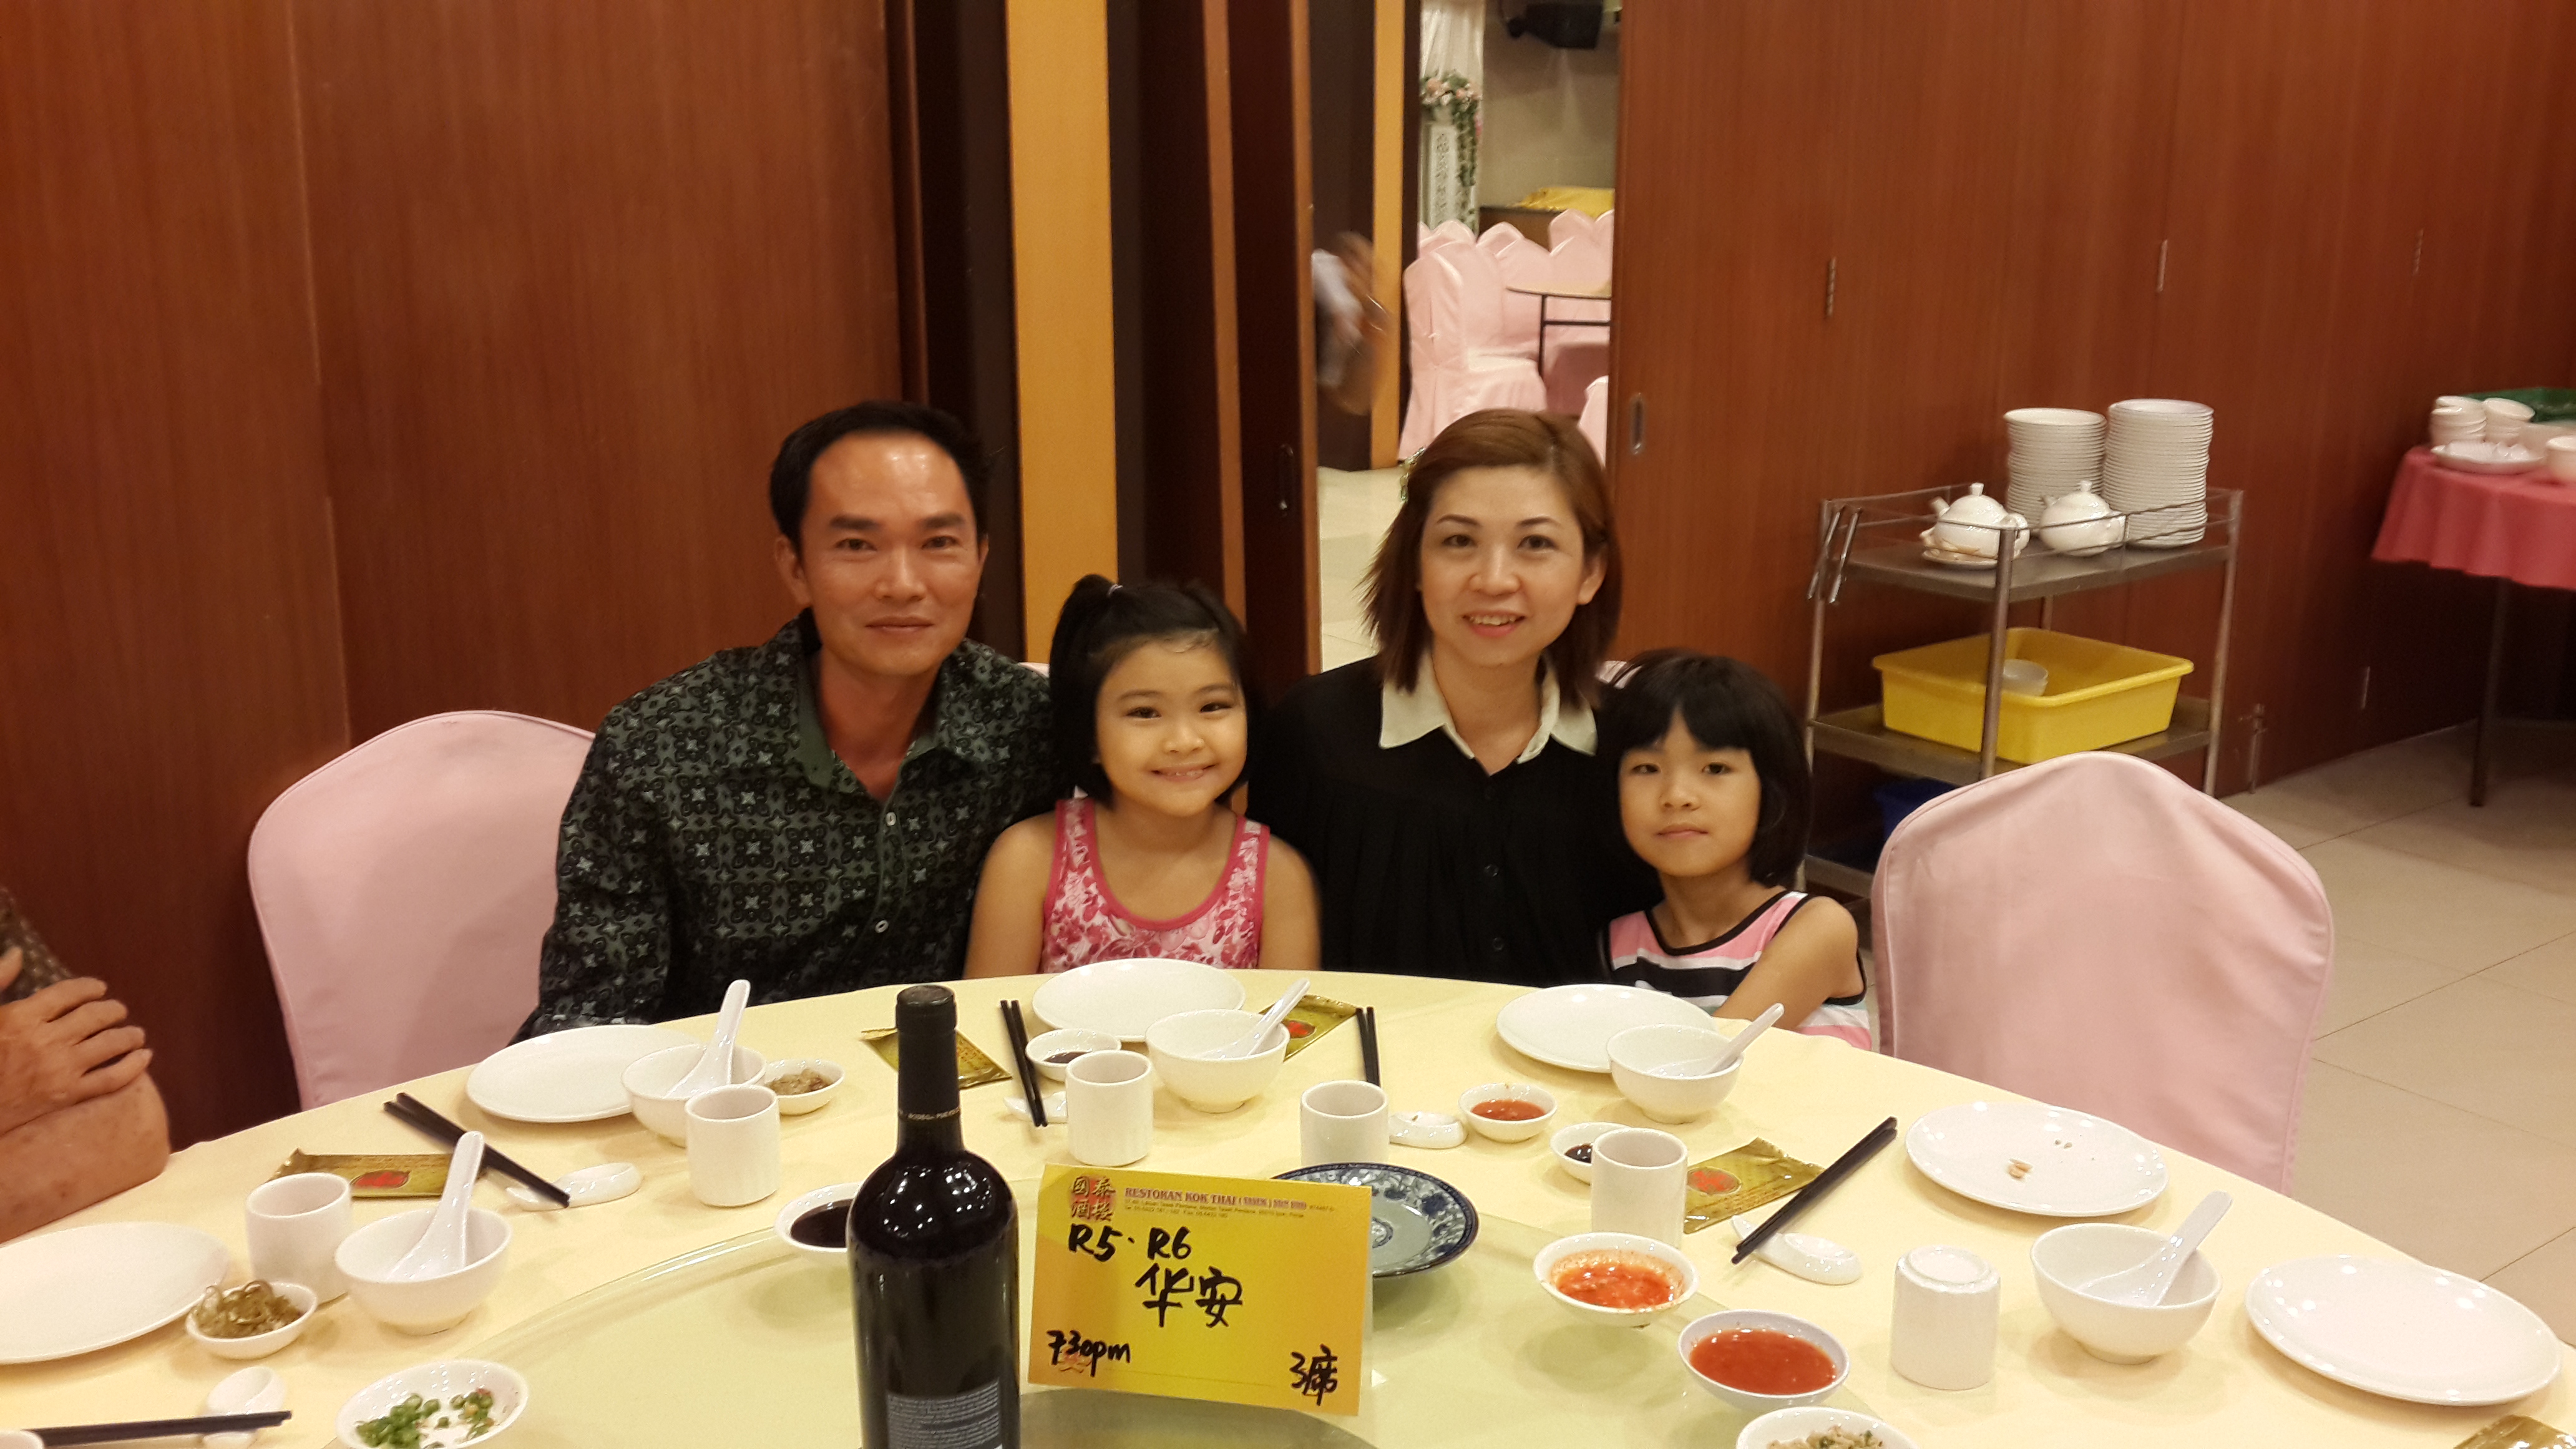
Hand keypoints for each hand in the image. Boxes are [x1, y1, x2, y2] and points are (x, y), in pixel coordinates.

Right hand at [0, 947, 152, 1138]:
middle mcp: (46, 1040)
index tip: (99, 988)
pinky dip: (133, 1066)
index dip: (88, 987)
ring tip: (136, 1033)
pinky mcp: (66, 1096)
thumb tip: (18, 952)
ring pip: (109, 1044)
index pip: (67, 993)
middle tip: (119, 1010)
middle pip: (94, 1017)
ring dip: (128, 1035)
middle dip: (112, 1010)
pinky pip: (111, 1079)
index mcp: (21, 1017)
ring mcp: (60, 1069)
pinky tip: (144, 1057)